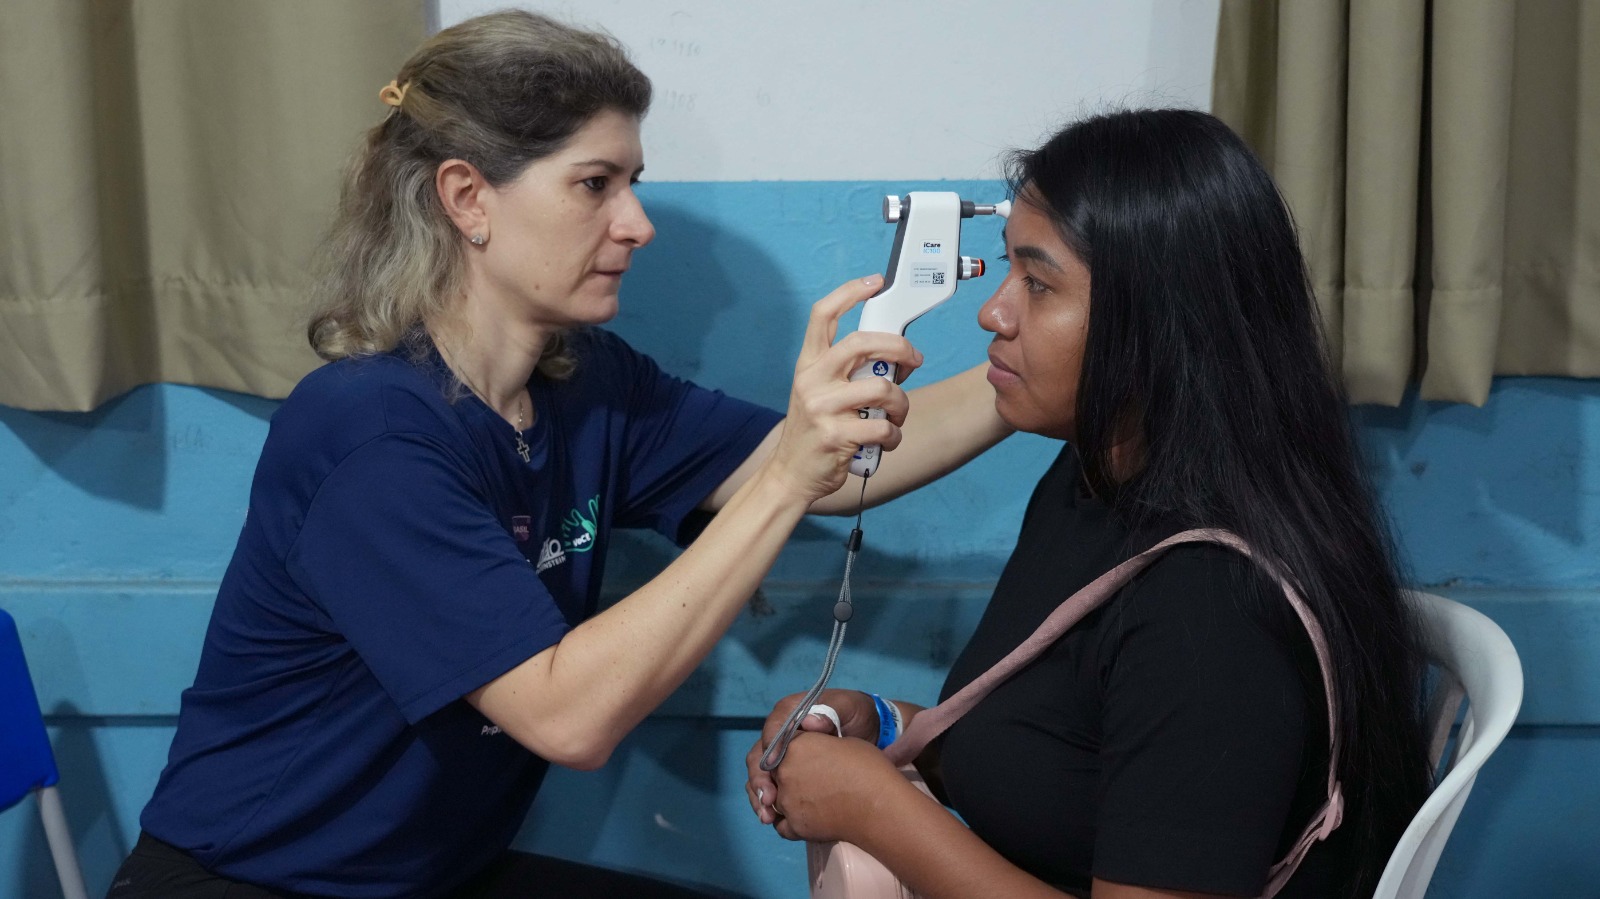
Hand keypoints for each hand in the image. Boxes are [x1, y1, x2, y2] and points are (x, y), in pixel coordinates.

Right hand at [746, 689, 879, 823]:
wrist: (870, 730)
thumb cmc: (856, 715)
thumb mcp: (848, 707)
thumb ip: (830, 711)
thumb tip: (808, 722)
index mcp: (790, 713)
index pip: (773, 729)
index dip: (771, 747)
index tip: (774, 765)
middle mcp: (780, 734)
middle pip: (759, 756)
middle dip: (760, 778)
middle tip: (768, 799)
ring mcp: (783, 756)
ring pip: (761, 775)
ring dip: (759, 796)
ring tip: (767, 816)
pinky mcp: (788, 774)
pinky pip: (772, 788)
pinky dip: (770, 805)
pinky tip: (773, 819)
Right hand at [763, 275, 922, 501]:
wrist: (791, 474)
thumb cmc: (815, 430)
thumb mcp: (823, 393)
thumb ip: (853, 371)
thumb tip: (900, 355)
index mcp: (808, 364)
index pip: (822, 315)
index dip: (850, 292)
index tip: (875, 282)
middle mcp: (812, 380)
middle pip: (862, 342)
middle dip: (899, 347)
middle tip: (914, 359)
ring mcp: (822, 408)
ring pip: (882, 389)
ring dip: (901, 404)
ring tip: (896, 416)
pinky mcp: (835, 436)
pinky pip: (883, 428)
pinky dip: (894, 436)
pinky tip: (888, 442)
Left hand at [767, 731, 906, 842]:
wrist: (881, 806)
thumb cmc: (868, 768)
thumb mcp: (842, 742)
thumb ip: (816, 742)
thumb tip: (810, 746)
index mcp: (796, 746)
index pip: (780, 746)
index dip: (790, 753)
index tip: (800, 759)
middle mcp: (785, 771)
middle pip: (775, 773)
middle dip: (785, 776)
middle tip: (806, 782)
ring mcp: (787, 800)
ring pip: (774, 799)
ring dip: (785, 800)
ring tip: (808, 801)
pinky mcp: (795, 826)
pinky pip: (781, 824)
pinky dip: (788, 823)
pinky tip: (802, 818)